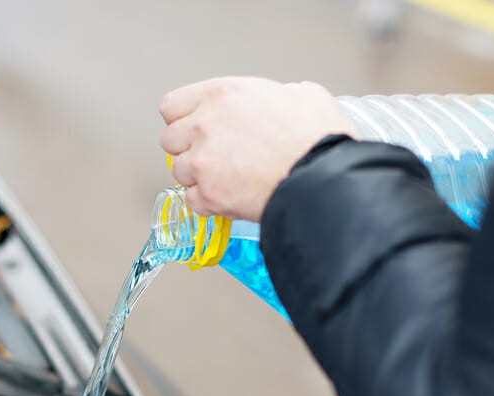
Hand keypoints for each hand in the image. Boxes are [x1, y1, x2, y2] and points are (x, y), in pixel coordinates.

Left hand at [159, 76, 357, 220]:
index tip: (192, 127)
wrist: (323, 178)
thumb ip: (274, 96)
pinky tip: (228, 197)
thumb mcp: (301, 94)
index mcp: (221, 95)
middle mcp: (204, 126)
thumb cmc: (318, 138)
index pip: (172, 106)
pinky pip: (193, 201)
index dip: (183, 118)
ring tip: (226, 178)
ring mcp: (203, 163)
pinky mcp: (209, 195)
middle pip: (170, 140)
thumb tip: (280, 103)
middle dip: (189, 148)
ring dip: (198, 176)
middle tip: (213, 154)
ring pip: (180, 171)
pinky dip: (207, 203)